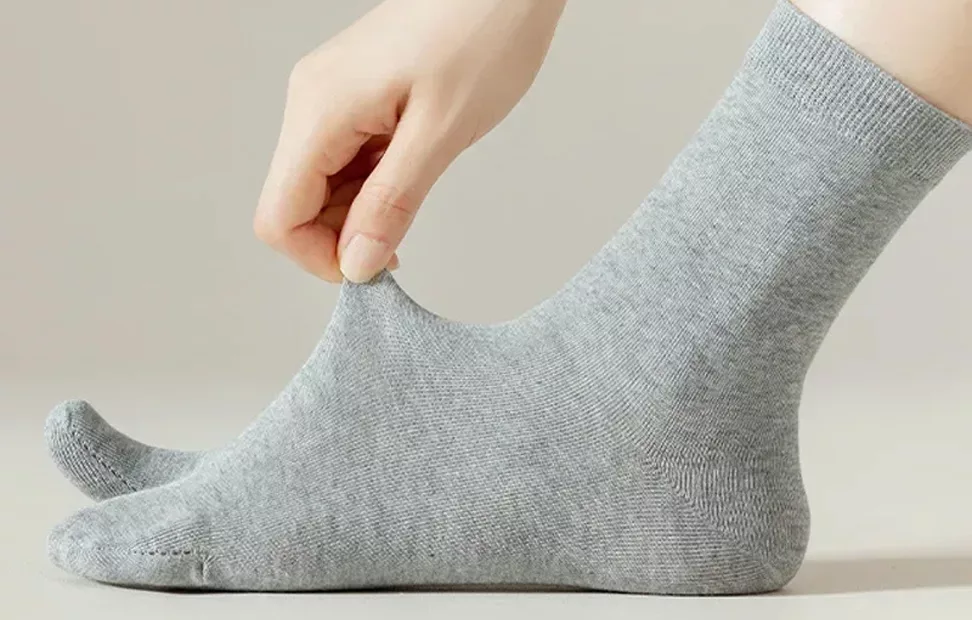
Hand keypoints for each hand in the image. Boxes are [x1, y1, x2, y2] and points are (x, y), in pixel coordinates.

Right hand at [253, 0, 566, 281]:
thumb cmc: (484, 33)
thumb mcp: (442, 131)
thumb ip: (392, 202)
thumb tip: (356, 263)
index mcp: (321, 110)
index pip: (279, 216)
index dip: (319, 257)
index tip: (374, 265)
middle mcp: (312, 102)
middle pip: (295, 203)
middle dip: (342, 236)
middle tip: (402, 239)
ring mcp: (330, 97)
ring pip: (321, 185)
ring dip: (361, 211)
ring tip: (416, 193)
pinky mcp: (353, 96)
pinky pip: (345, 159)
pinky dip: (372, 183)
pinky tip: (412, 172)